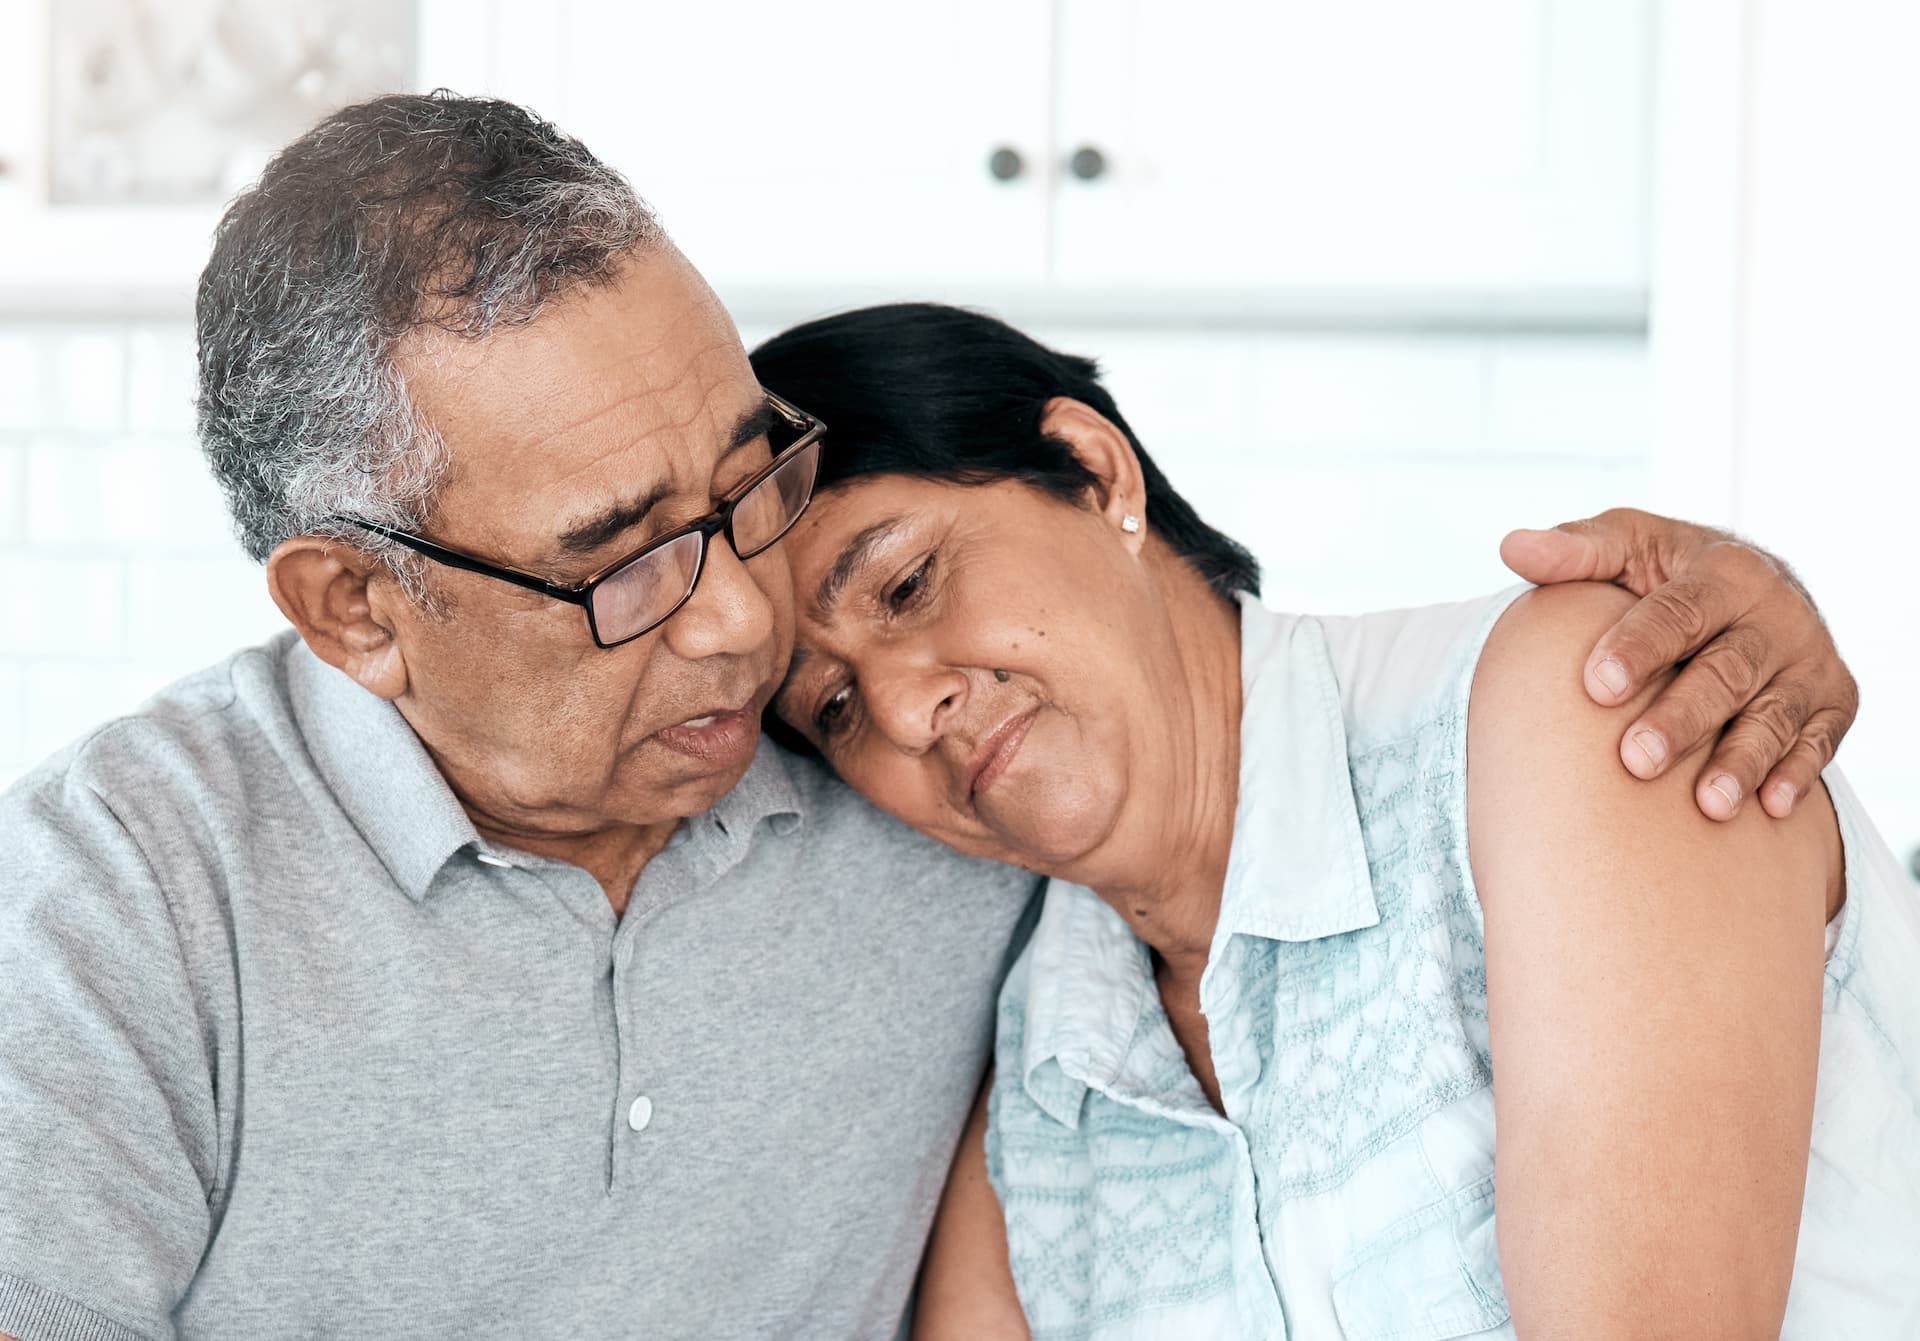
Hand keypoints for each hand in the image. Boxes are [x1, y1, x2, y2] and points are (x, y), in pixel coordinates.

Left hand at [1500, 508, 1856, 820]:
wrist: (1751, 591)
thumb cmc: (1665, 574)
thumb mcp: (1627, 547)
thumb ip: (1576, 552)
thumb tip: (1512, 548)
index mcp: (1724, 570)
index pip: (1679, 612)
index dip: (1639, 647)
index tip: (1596, 686)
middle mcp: (1777, 613)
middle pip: (1727, 671)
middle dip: (1683, 718)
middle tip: (1636, 760)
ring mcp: (1809, 660)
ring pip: (1775, 715)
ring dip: (1742, 760)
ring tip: (1706, 804)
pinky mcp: (1834, 700)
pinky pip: (1820, 742)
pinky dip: (1797, 774)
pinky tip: (1769, 809)